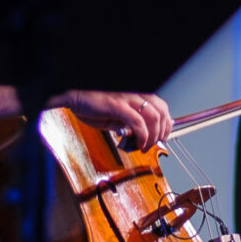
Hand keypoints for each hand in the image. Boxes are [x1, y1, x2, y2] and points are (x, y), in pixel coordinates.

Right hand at [54, 89, 171, 148]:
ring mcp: (127, 98)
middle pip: (161, 112)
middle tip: (154, 144)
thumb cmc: (92, 105)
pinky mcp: (117, 105)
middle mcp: (135, 94)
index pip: (161, 107)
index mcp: (136, 95)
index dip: (166, 124)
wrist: (74, 96)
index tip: (162, 137)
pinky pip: (138, 122)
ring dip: (153, 136)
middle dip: (162, 132)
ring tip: (145, 146)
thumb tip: (140, 136)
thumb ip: (129, 124)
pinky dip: (142, 135)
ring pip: (154, 116)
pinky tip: (138, 143)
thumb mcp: (115, 116)